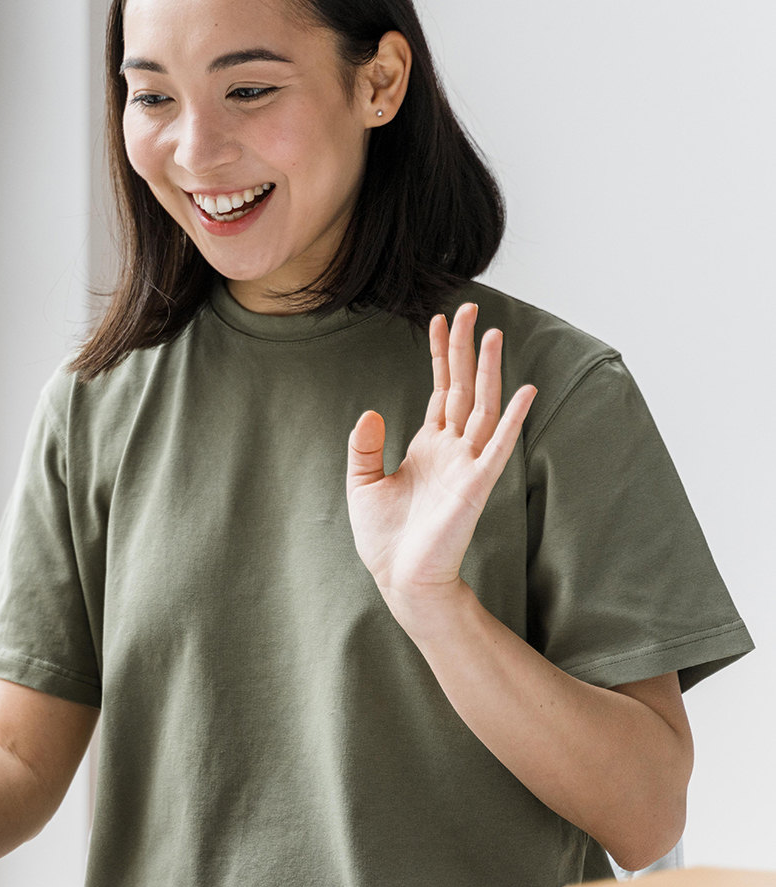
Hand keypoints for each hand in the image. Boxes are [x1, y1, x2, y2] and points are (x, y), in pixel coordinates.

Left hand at [345, 303, 535, 627]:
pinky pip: (498, 445)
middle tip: (471, 308)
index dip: (440, 355)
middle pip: (463, 387)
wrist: (400, 578)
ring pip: (483, 407)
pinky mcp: (476, 485)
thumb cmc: (385, 538)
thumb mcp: (362, 483)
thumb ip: (364, 446)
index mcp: (428, 446)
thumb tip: (370, 412)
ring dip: (489, 371)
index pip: (440, 390)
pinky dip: (511, 417)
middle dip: (466, 348)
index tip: (439, 319)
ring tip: (494, 333)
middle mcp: (452, 449)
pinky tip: (523, 389)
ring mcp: (468, 464)